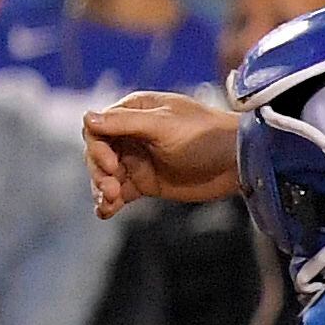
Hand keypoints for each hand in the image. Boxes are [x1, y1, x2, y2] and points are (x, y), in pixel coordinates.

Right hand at [83, 89, 243, 217]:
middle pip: (98, 154)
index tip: (111, 165)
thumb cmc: (204, 136)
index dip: (97, 148)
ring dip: (102, 188)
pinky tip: (106, 212)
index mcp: (134, 112)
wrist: (237, 162)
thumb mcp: (163, 126)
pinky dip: (110, 202)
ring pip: (105, 175)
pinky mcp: (147, 182)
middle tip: (111, 190)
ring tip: (109, 202)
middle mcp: (132, 134)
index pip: (98, 128)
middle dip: (99, 173)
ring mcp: (138, 159)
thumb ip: (125, 123)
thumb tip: (86, 117)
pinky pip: (120, 192)